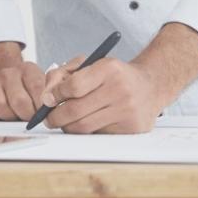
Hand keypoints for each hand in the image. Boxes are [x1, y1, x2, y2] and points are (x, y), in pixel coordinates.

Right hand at [0, 42, 46, 120]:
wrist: (3, 85)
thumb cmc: (24, 93)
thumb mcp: (39, 91)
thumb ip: (46, 101)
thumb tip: (49, 116)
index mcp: (28, 70)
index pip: (38, 88)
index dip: (42, 107)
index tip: (44, 117)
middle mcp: (8, 72)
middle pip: (19, 101)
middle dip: (26, 116)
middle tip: (28, 120)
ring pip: (0, 106)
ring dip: (8, 117)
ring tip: (13, 116)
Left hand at [40, 55, 166, 133]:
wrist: (150, 86)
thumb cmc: (115, 75)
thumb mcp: (91, 64)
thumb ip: (64, 74)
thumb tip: (47, 97)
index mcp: (108, 69)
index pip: (74, 86)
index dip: (55, 95)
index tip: (48, 99)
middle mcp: (120, 89)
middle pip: (76, 110)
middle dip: (55, 116)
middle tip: (48, 118)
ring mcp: (127, 110)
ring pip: (84, 126)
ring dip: (68, 126)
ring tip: (64, 121)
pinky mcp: (131, 128)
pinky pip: (98, 134)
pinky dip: (87, 130)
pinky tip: (87, 122)